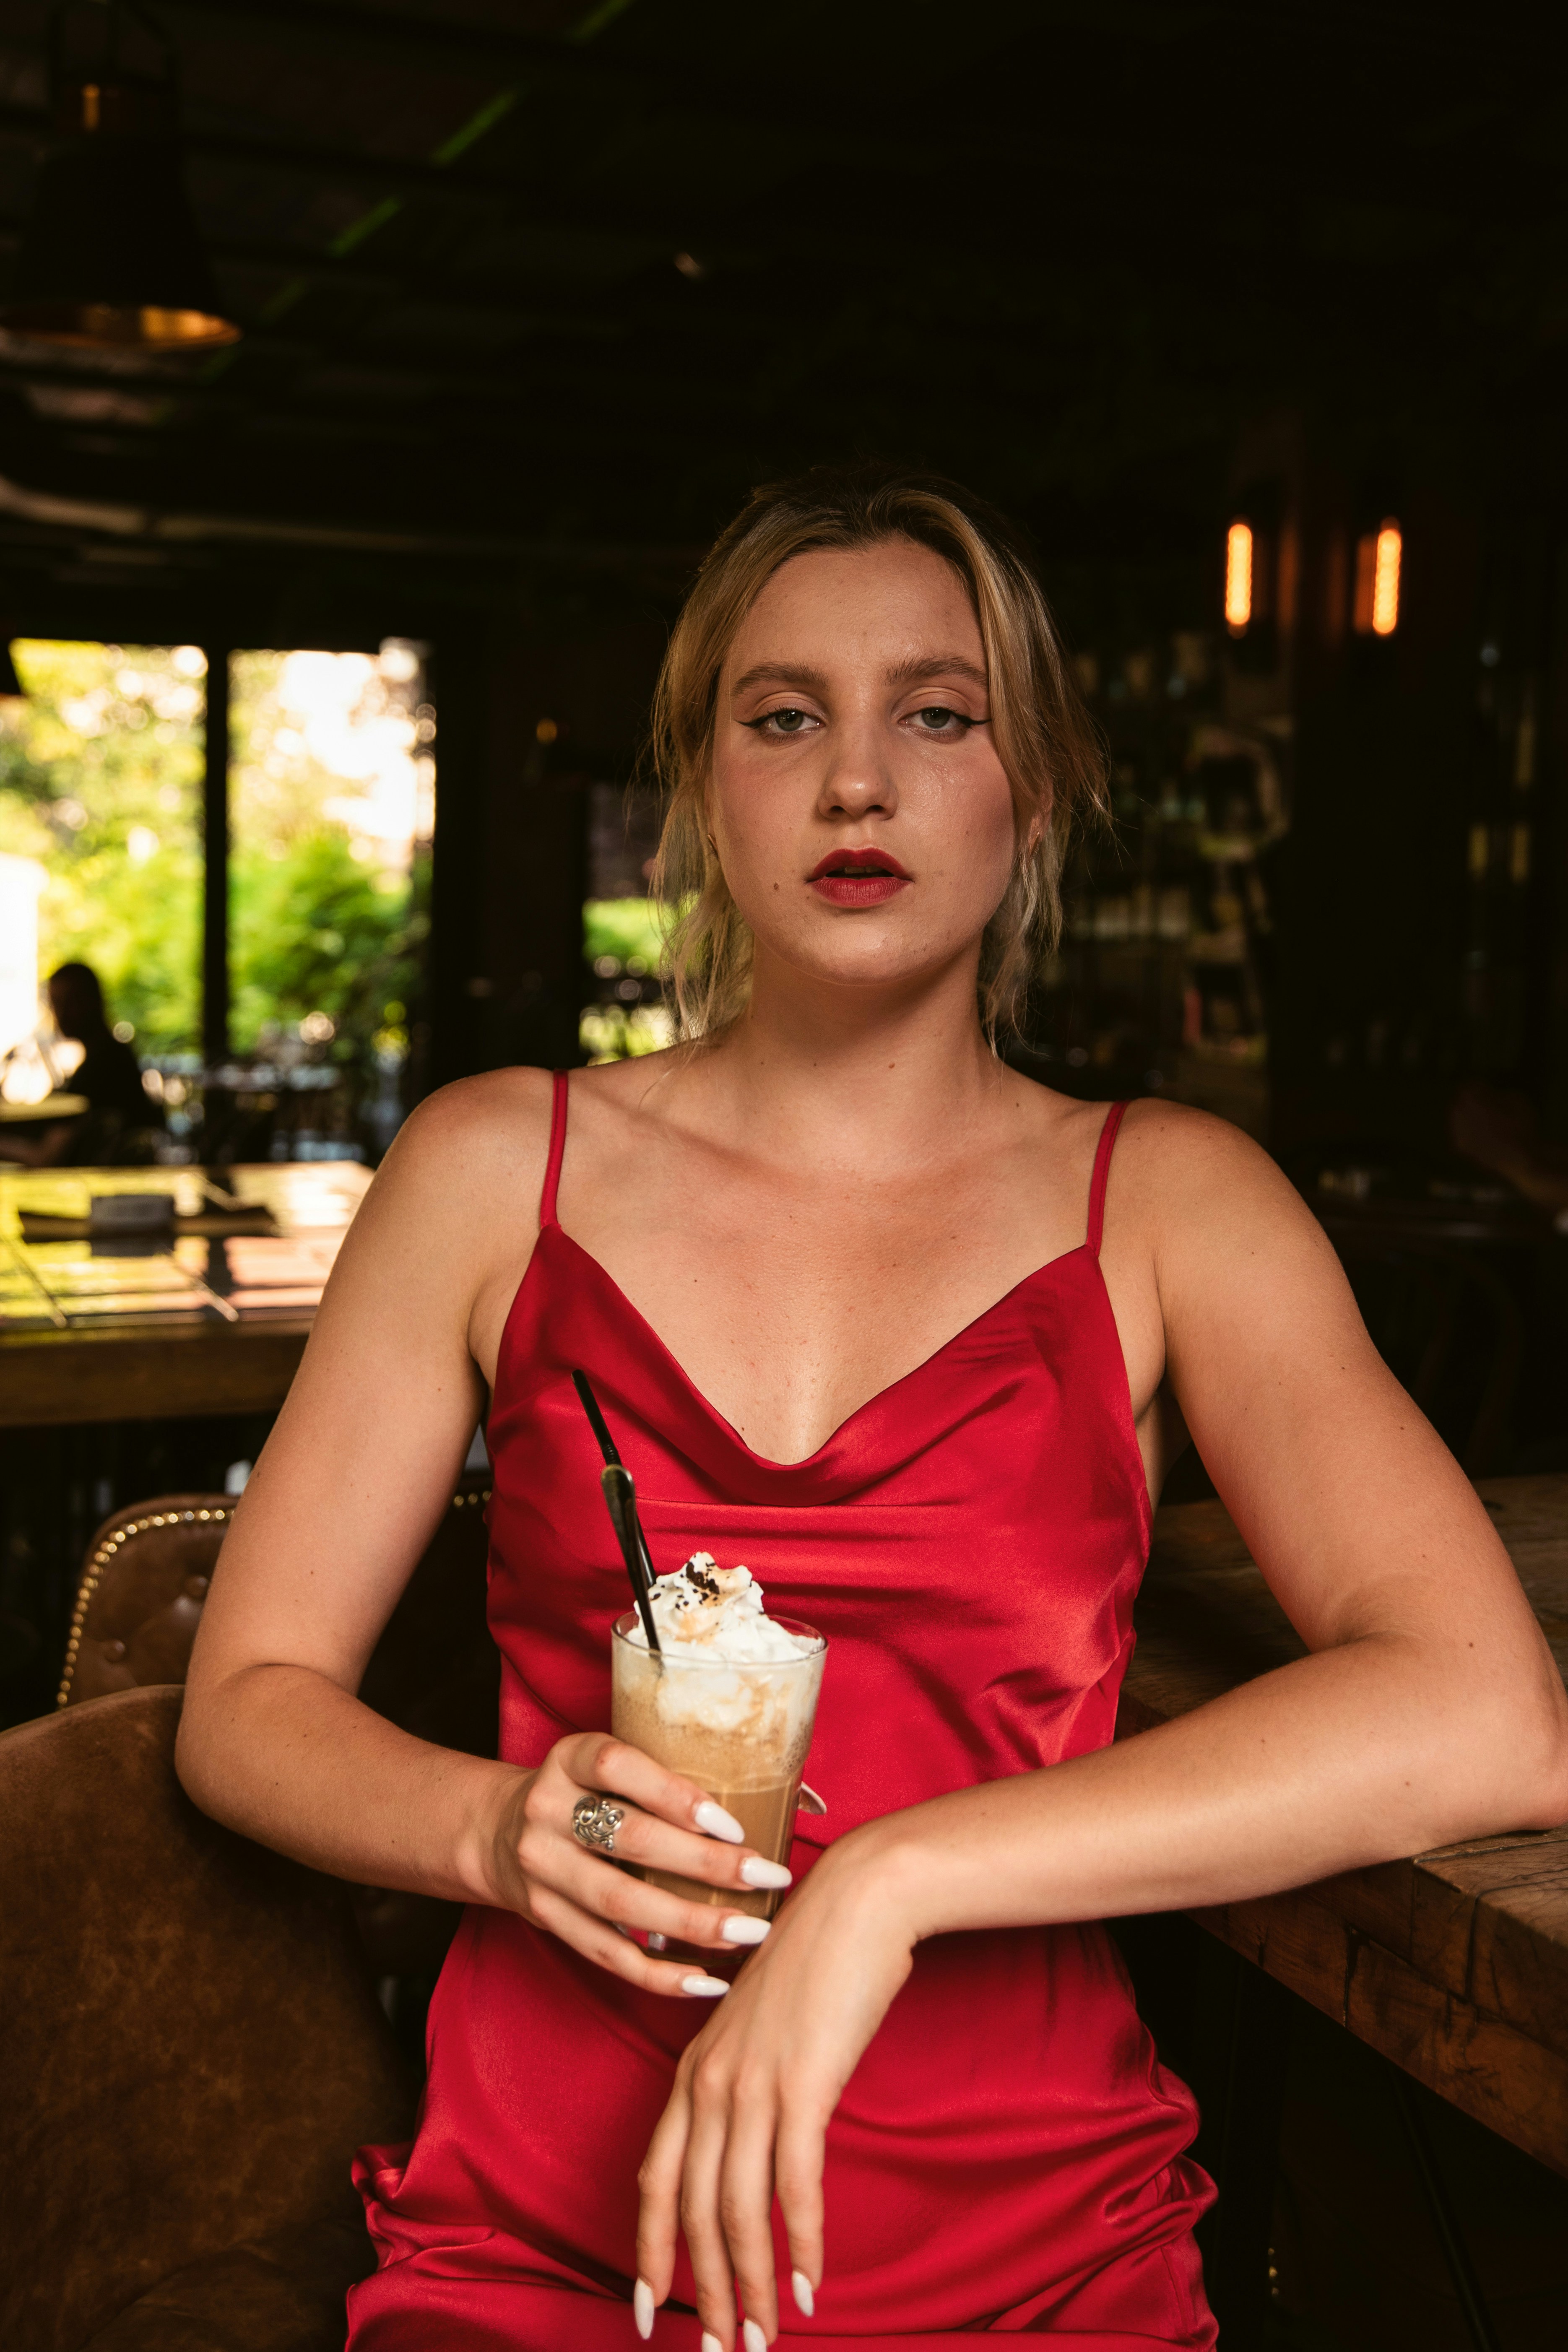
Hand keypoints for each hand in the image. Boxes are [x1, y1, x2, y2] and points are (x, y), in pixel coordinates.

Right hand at [480, 1730, 793, 1999]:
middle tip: (768, 1878)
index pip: (620, 1768)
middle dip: (706, 1865)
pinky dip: (660, 1973)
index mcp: (570, 1759)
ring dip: (692, 1923)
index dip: (677, 1796)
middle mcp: (547, 1810)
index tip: (735, 1824)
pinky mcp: (544, 1918)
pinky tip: (708, 1980)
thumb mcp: (607, 1765)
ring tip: (750, 1931)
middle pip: (630, 1842)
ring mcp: (541, 1868)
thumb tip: (788, 1800)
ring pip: (621, 1904)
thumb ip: (670, 1776)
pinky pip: (607, 1954)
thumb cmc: (585, 1793)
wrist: (499, 1832)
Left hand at [635, 1836, 916, 2345]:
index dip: (648, 2251)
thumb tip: (762, 2148)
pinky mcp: (802, 2084)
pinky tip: (813, 2283)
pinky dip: (803, 2241)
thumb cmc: (821, 1964)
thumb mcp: (765, 2031)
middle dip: (706, 2291)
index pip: (655, 2180)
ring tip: (767, 2338)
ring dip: (753, 2283)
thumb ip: (750, 2087)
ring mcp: (752, 2084)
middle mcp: (710, 2082)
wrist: (859, 1902)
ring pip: (736, 2210)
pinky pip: (793, 2184)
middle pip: (691, 2211)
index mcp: (694, 2070)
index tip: (648, 2309)